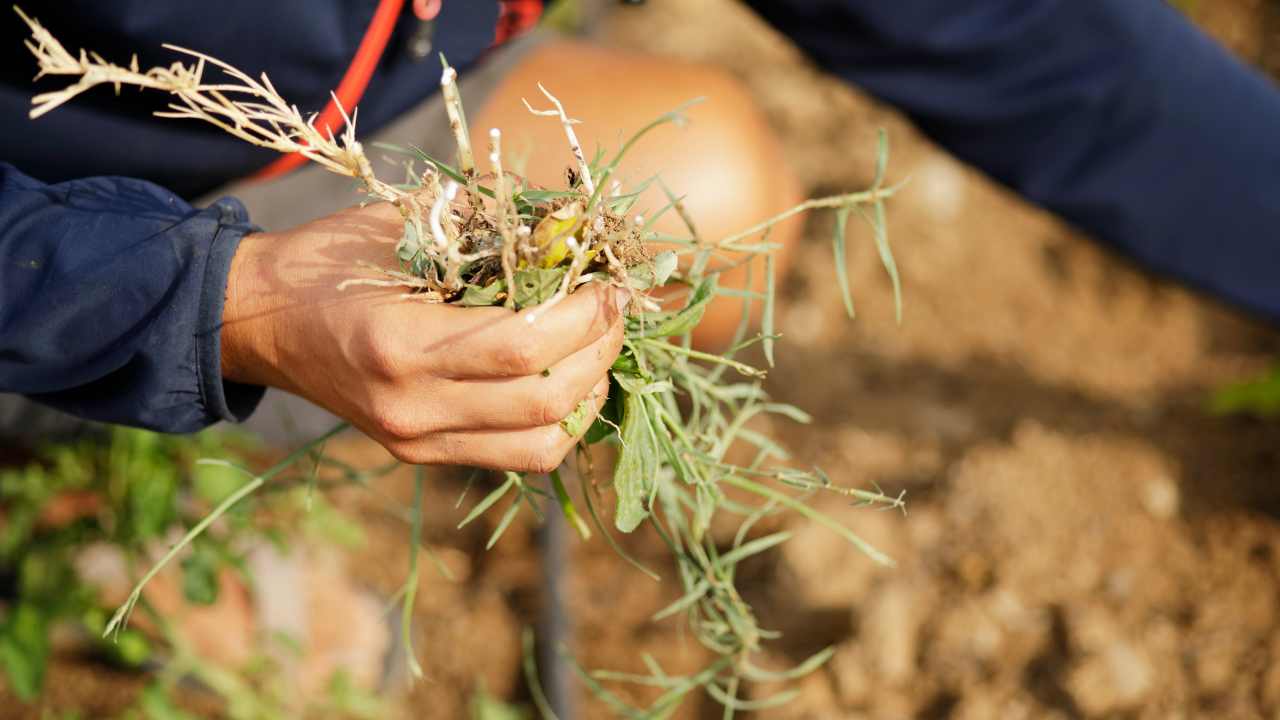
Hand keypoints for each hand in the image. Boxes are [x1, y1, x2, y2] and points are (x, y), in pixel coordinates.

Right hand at [220, 201, 626, 471]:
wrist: (259, 323)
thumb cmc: (328, 261)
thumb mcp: (398, 228)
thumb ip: (483, 229)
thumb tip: (570, 228)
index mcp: (402, 344)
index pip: (525, 348)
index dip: (585, 318)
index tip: (610, 284)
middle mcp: (413, 407)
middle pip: (546, 403)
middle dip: (600, 352)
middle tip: (616, 311)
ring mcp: (418, 441)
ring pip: (541, 446)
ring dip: (589, 398)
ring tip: (598, 350)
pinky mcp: (423, 455)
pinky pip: (515, 455)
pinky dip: (558, 422)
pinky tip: (566, 379)